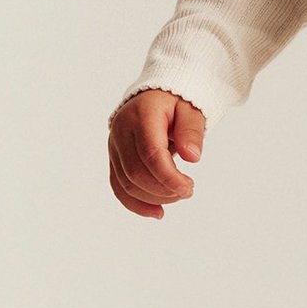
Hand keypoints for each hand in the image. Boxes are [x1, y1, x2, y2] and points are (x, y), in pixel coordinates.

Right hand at [108, 90, 204, 219]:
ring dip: (153, 198)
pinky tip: (157, 212)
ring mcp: (114, 145)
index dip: (168, 177)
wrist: (156, 96)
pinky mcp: (114, 158)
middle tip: (188, 190)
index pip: (150, 153)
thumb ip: (191, 131)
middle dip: (163, 189)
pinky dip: (136, 203)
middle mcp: (121, 131)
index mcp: (142, 115)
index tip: (188, 188)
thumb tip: (192, 157)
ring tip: (178, 196)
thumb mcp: (191, 110)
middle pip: (136, 172)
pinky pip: (118, 186)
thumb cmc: (176, 102)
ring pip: (125, 183)